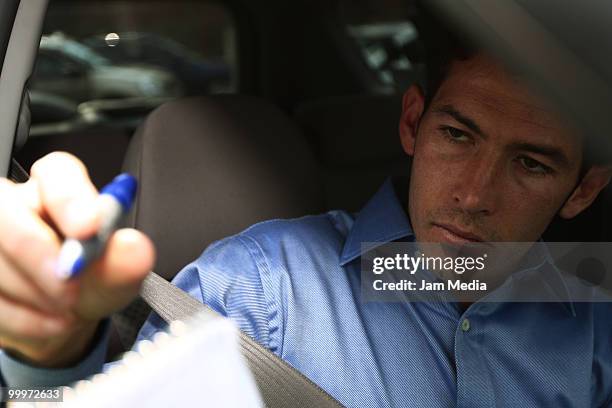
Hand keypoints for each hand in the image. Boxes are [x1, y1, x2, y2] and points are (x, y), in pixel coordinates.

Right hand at [0, 152, 154, 366]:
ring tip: (69, 309)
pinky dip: (22, 318)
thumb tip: (133, 247)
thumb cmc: (92, 281)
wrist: (65, 319)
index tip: (89, 229)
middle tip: (69, 284)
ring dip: (35, 293)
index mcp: (58, 188)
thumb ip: (124, 261)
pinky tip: (50, 323)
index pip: (56, 173)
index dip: (70, 199)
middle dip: (37, 251)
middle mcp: (15, 205)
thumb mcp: (116, 276)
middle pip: (5, 210)